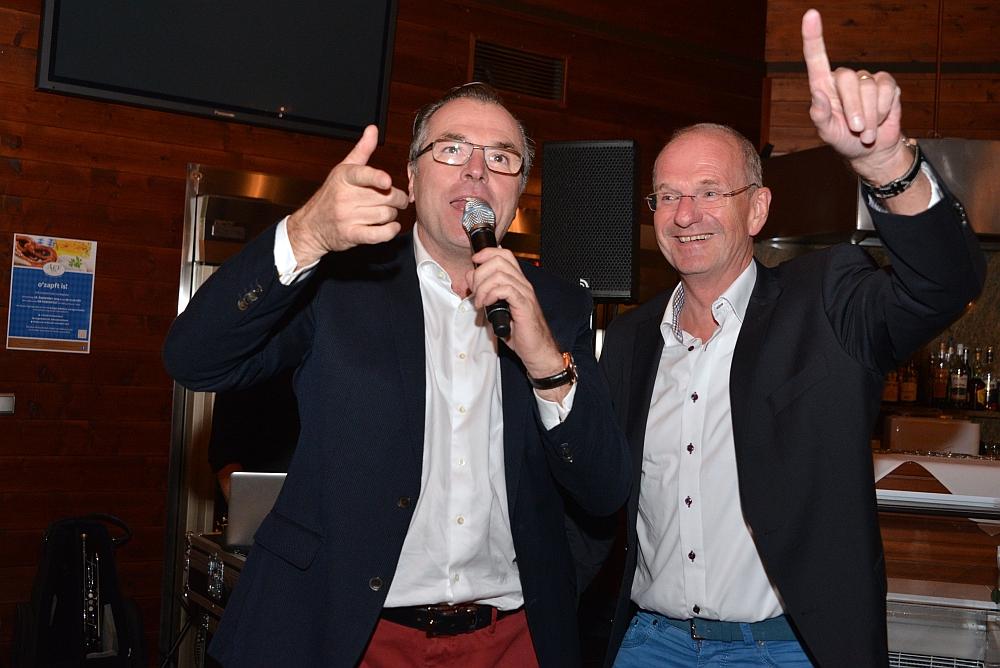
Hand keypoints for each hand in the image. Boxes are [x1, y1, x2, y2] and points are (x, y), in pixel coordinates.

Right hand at [286, 125, 408, 266]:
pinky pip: (377, 235)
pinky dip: (390, 231)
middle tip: (397, 199)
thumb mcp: (343, 169)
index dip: (376, 178)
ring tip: (388, 212)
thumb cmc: (331, 195)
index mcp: (344, 177)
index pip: (362, 175)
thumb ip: (362, 150)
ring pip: (385, 215)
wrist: (311, 226)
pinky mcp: (351, 235)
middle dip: (397, 198)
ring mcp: (347, 217)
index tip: (387, 181)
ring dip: (392, 215)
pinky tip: (391, 226)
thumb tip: (373, 129)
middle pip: (384, 196)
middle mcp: (344, 197)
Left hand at [466, 247, 567, 398]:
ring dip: (483, 287)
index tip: (474, 262)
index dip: (487, 253)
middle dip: (480, 273)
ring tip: (479, 302)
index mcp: (517, 282)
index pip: (504, 255)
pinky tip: (487, 304)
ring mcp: (525, 293)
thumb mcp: (497, 309)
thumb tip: (471, 280)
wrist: (537, 349)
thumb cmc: (519, 332)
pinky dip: (491, 294)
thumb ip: (485, 293)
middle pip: (499, 260)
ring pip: (500, 274)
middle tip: (475, 290)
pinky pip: (506, 289)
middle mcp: (523, 284)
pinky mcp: (524, 305)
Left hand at [802, 9, 909, 182]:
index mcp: (823, 86)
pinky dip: (883, 109)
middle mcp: (844, 78)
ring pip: (868, 88)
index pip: (816, 58)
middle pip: (848, 80)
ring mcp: (866, 79)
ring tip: (865, 130)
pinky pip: (886, 90)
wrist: (872, 149)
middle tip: (855, 130)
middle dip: (854, 109)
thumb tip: (816, 91)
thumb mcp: (827, 132)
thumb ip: (819, 114)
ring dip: (869, 115)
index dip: (813, 36)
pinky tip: (880, 118)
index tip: (810, 15)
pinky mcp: (886, 84)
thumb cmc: (843, 140)